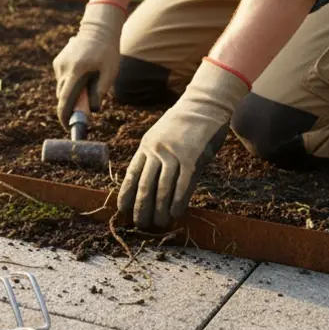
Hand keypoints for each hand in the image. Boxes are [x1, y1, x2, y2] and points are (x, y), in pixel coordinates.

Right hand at [52, 2, 125, 125]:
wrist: (99, 29)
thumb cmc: (108, 52)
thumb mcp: (110, 72)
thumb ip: (100, 91)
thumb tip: (92, 110)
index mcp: (77, 71)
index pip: (65, 99)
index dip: (65, 115)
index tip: (67, 126)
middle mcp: (64, 67)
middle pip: (62, 95)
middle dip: (70, 105)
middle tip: (83, 109)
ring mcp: (59, 63)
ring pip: (62, 87)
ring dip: (71, 92)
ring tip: (87, 84)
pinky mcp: (58, 61)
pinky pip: (62, 78)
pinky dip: (70, 82)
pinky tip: (83, 73)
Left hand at [117, 60, 250, 229]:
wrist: (205, 104)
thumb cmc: (183, 124)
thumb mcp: (160, 136)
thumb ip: (154, 157)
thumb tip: (148, 184)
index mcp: (146, 146)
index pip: (132, 174)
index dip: (126, 194)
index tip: (123, 210)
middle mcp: (157, 151)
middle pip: (145, 186)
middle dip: (141, 208)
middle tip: (141, 225)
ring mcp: (174, 154)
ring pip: (163, 188)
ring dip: (160, 210)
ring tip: (158, 224)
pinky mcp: (193, 158)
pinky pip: (183, 185)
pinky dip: (178, 201)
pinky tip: (175, 213)